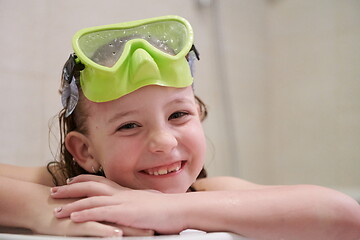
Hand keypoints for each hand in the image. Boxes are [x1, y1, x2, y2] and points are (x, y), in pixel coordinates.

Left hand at [51, 175, 185, 234]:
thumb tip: (130, 207)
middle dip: (70, 188)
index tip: (71, 180)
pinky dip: (85, 214)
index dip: (84, 180)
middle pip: (90, 186)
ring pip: (91, 200)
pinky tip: (72, 217)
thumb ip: (135, 203)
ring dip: (71, 204)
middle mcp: (121, 193)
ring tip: (56, 209)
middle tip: (54, 190)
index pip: (101, 181)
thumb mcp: (147, 203)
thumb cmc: (167, 208)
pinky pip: (100, 212)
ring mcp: (122, 202)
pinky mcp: (124, 213)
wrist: (179, 209)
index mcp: (126, 191)